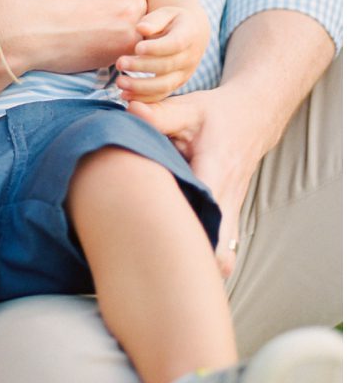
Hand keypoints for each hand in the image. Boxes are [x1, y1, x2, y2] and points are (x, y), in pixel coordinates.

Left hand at [115, 5, 208, 101]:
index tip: (137, 47)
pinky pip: (161, 95)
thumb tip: (141, 28)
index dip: (156, 48)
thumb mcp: (166, 13)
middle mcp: (189, 58)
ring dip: (140, 87)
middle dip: (141, 67)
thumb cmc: (173, 20)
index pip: (175, 44)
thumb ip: (154, 19)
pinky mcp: (175, 84)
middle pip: (167, 66)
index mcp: (189, 36)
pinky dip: (143, 99)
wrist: (192, 33)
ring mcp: (183, 74)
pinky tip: (125, 96)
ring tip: (119, 82)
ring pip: (164, 85)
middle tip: (119, 63)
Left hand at [128, 88, 254, 278]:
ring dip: (200, 264)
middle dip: (195, 265)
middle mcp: (228, 197)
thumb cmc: (216, 114)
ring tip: (163, 274)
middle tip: (158, 276)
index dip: (192, 238)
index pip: (209, 213)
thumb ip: (159, 114)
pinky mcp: (227, 215)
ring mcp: (230, 210)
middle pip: (220, 247)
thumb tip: (130, 111)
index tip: (169, 255)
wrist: (253, 117)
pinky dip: (202, 255)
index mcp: (217, 170)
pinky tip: (174, 259)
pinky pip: (220, 246)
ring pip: (223, 253)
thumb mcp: (190, 107)